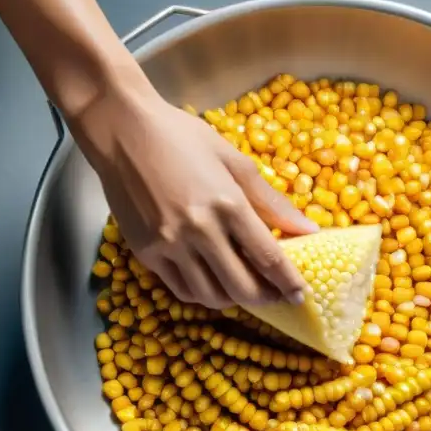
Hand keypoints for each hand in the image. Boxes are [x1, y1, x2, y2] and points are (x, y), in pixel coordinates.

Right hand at [72, 86, 317, 308]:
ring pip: (209, 295)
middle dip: (264, 298)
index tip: (299, 295)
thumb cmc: (180, 136)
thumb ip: (270, 200)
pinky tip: (210, 282)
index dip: (288, 282)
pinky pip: (179, 288)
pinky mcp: (146, 252)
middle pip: (241, 286)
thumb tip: (308, 230)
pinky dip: (200, 293)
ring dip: (231, 299)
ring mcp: (170, 244)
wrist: (122, 131)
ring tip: (241, 289)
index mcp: (228, 203)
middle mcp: (199, 230)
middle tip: (273, 296)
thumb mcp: (232, 159)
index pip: (268, 257)